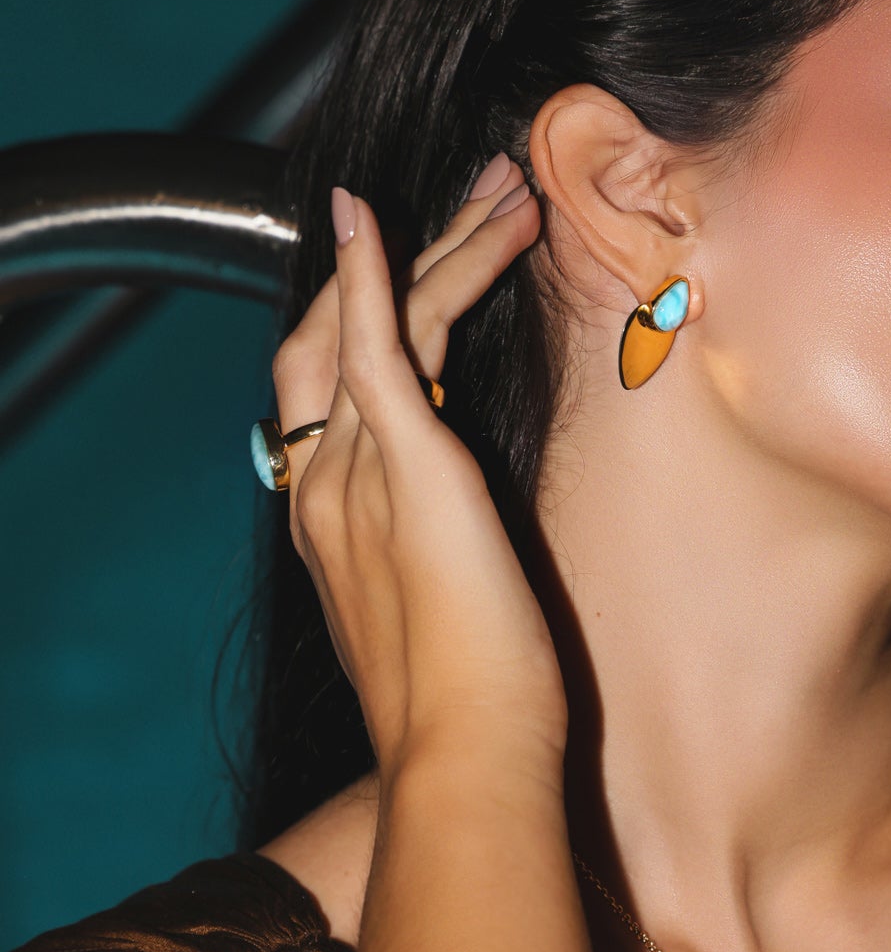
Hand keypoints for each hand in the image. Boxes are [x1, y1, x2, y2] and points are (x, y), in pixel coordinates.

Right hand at [271, 159, 567, 776]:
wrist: (464, 759)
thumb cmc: (471, 714)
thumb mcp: (444, 624)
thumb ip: (440, 564)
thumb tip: (472, 552)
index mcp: (329, 526)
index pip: (334, 395)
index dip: (373, 324)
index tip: (436, 279)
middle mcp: (324, 490)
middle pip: (340, 341)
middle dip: (402, 261)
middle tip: (483, 197)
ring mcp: (355, 475)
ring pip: (378, 326)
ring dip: (435, 247)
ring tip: (505, 191)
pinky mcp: (405, 467)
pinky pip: (374, 347)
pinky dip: (369, 272)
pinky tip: (372, 211)